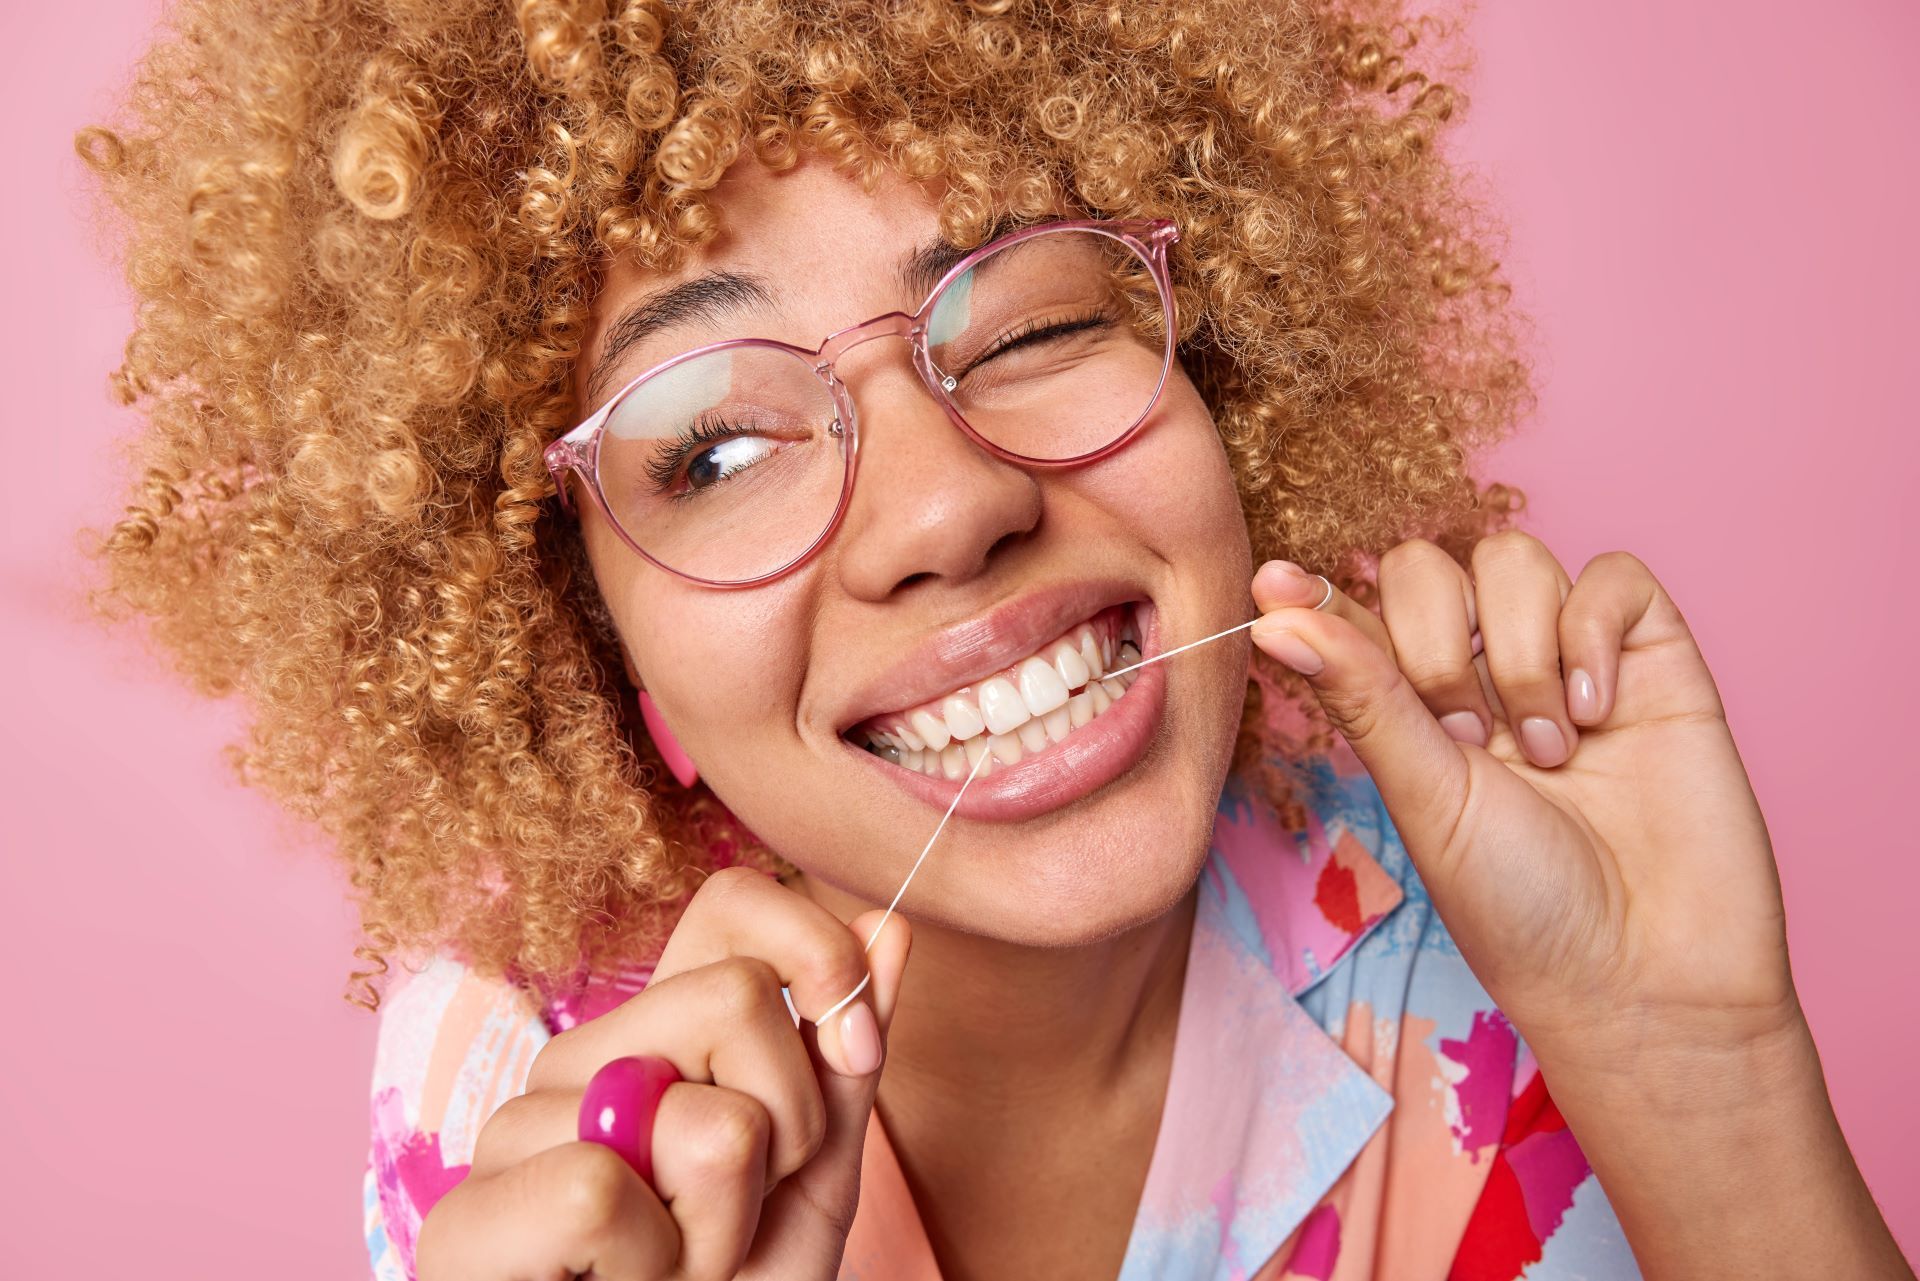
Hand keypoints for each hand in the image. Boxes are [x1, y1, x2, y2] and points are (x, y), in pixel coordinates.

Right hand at [415, 867, 908, 1280]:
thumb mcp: (815, 1177)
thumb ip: (845, 1057)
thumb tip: (893, 922)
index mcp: (653, 1039)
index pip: (730, 906)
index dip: (814, 949)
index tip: (854, 1043)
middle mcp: (575, 1063)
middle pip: (738, 997)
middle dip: (789, 1129)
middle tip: (738, 1212)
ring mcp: (509, 1135)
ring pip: (697, 1115)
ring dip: (724, 1223)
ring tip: (677, 1268)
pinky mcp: (466, 1223)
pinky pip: (597, 1190)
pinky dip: (649, 1265)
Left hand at [1249, 535, 1791, 1070]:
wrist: (1647, 976)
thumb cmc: (1523, 908)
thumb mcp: (1425, 797)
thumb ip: (1361, 695)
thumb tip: (1268, 616)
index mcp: (1412, 712)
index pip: (1356, 618)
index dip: (1316, 596)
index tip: (1272, 586)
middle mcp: (1485, 675)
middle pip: (1430, 567)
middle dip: (1436, 642)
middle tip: (1470, 741)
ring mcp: (1568, 660)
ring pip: (1514, 558)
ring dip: (1521, 651)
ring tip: (1549, 751)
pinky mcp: (1655, 657)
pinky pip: (1614, 576)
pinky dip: (1593, 632)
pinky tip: (1599, 713)